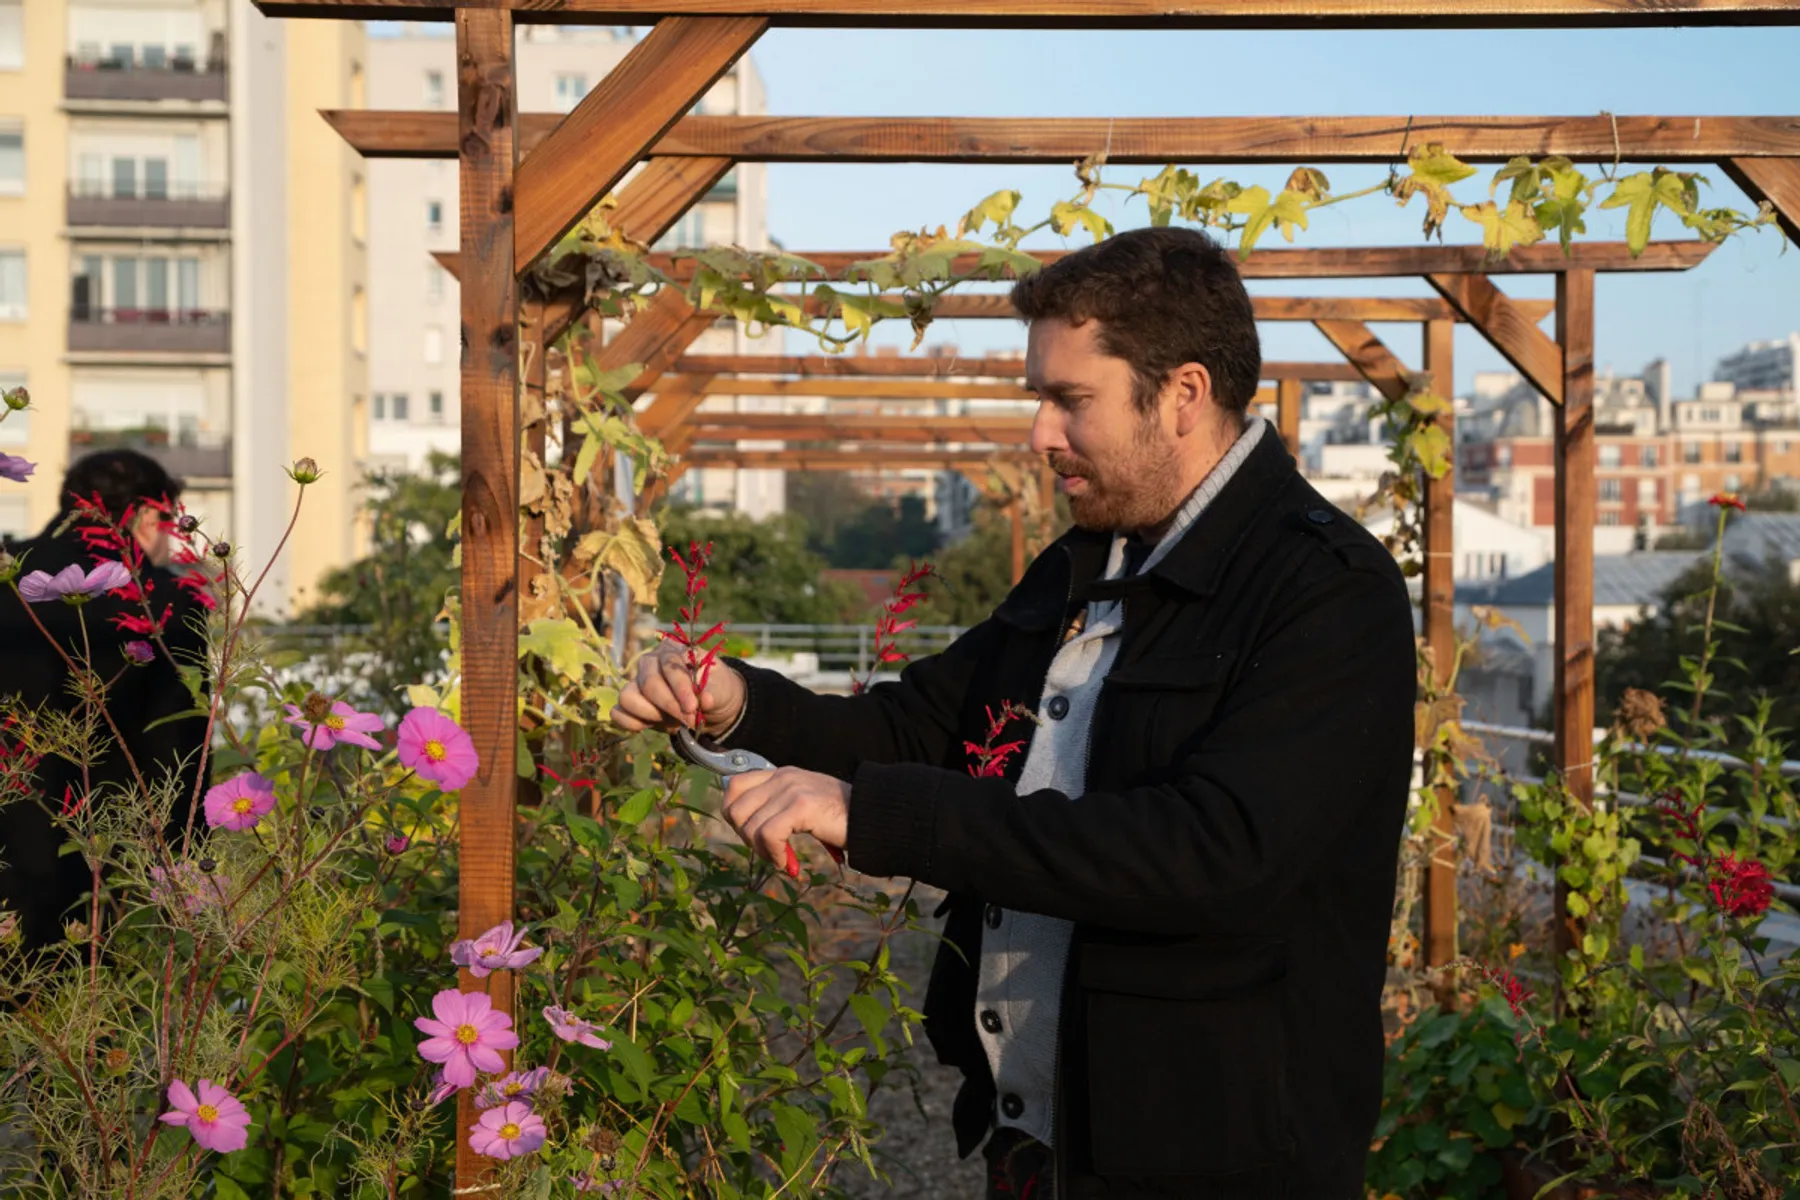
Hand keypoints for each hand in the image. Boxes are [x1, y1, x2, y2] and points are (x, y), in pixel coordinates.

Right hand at [611, 639, 745, 734]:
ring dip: (651, 715)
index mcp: (673, 650)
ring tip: (673, 721)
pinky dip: (633, 724)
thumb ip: (714, 693)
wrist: (709, 706)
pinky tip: (653, 726)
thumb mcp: (722, 689)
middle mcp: (650, 662)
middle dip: (669, 706)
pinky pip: (618, 713)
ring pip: (627, 697)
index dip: (680, 688)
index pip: (669, 666)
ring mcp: (636, 681)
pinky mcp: (630, 702)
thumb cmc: (714, 690)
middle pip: (648, 684)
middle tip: (689, 721)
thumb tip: (705, 699)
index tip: (692, 708)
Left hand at [721, 767, 848, 876]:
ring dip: (762, 851)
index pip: (734, 786)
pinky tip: (788, 863)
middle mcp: (783, 777)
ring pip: (749, 826)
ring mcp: (791, 789)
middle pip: (734, 808)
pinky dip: (773, 854)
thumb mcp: (803, 804)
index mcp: (781, 775)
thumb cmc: (840, 818)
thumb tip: (748, 830)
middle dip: (745, 837)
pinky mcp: (801, 805)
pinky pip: (768, 835)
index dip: (735, 816)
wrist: (872, 818)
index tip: (754, 836)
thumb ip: (777, 807)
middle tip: (768, 851)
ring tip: (781, 859)